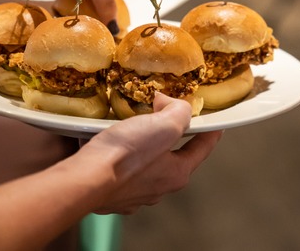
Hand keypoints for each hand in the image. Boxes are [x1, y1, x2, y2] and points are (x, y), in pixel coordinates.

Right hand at [77, 93, 221, 213]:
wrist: (84, 181)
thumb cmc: (126, 155)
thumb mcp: (164, 125)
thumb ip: (178, 111)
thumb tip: (168, 103)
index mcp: (177, 173)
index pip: (202, 148)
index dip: (210, 132)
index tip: (215, 124)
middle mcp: (157, 189)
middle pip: (171, 157)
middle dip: (168, 137)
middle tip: (161, 116)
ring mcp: (132, 195)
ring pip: (143, 165)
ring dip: (139, 146)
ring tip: (128, 126)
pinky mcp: (108, 193)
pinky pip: (117, 170)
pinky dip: (115, 155)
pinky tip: (104, 141)